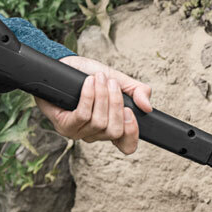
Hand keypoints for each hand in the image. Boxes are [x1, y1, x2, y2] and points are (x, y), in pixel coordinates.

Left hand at [34, 55, 152, 154]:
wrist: (64, 65)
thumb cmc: (90, 75)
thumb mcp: (120, 80)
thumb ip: (138, 92)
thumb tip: (147, 107)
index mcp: (111, 128)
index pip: (127, 146)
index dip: (132, 133)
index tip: (129, 111)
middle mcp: (95, 135)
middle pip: (114, 131)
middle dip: (116, 104)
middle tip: (112, 83)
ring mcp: (79, 133)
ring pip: (99, 122)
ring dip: (101, 96)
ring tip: (99, 78)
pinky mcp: (64, 126)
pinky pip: (83, 115)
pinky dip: (89, 97)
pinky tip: (89, 83)